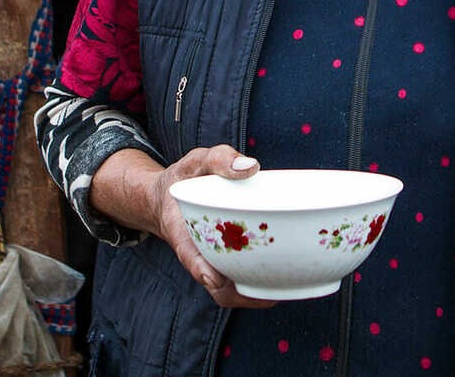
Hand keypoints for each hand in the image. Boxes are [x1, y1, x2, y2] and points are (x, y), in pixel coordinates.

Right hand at [151, 144, 277, 308]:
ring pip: (229, 292)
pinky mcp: (224, 263)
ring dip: (253, 295)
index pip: (190, 256)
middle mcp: (197, 254)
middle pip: (216, 286)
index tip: (215, 278)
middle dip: (241, 294)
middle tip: (274, 289)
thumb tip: (250, 167)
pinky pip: (238, 282)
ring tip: (285, 289)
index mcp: (182, 232)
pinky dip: (257, 284)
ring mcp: (211, 262)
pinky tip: (284, 278)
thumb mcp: (196, 161)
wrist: (168, 198)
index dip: (202, 269)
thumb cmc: (186, 178)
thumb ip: (219, 159)